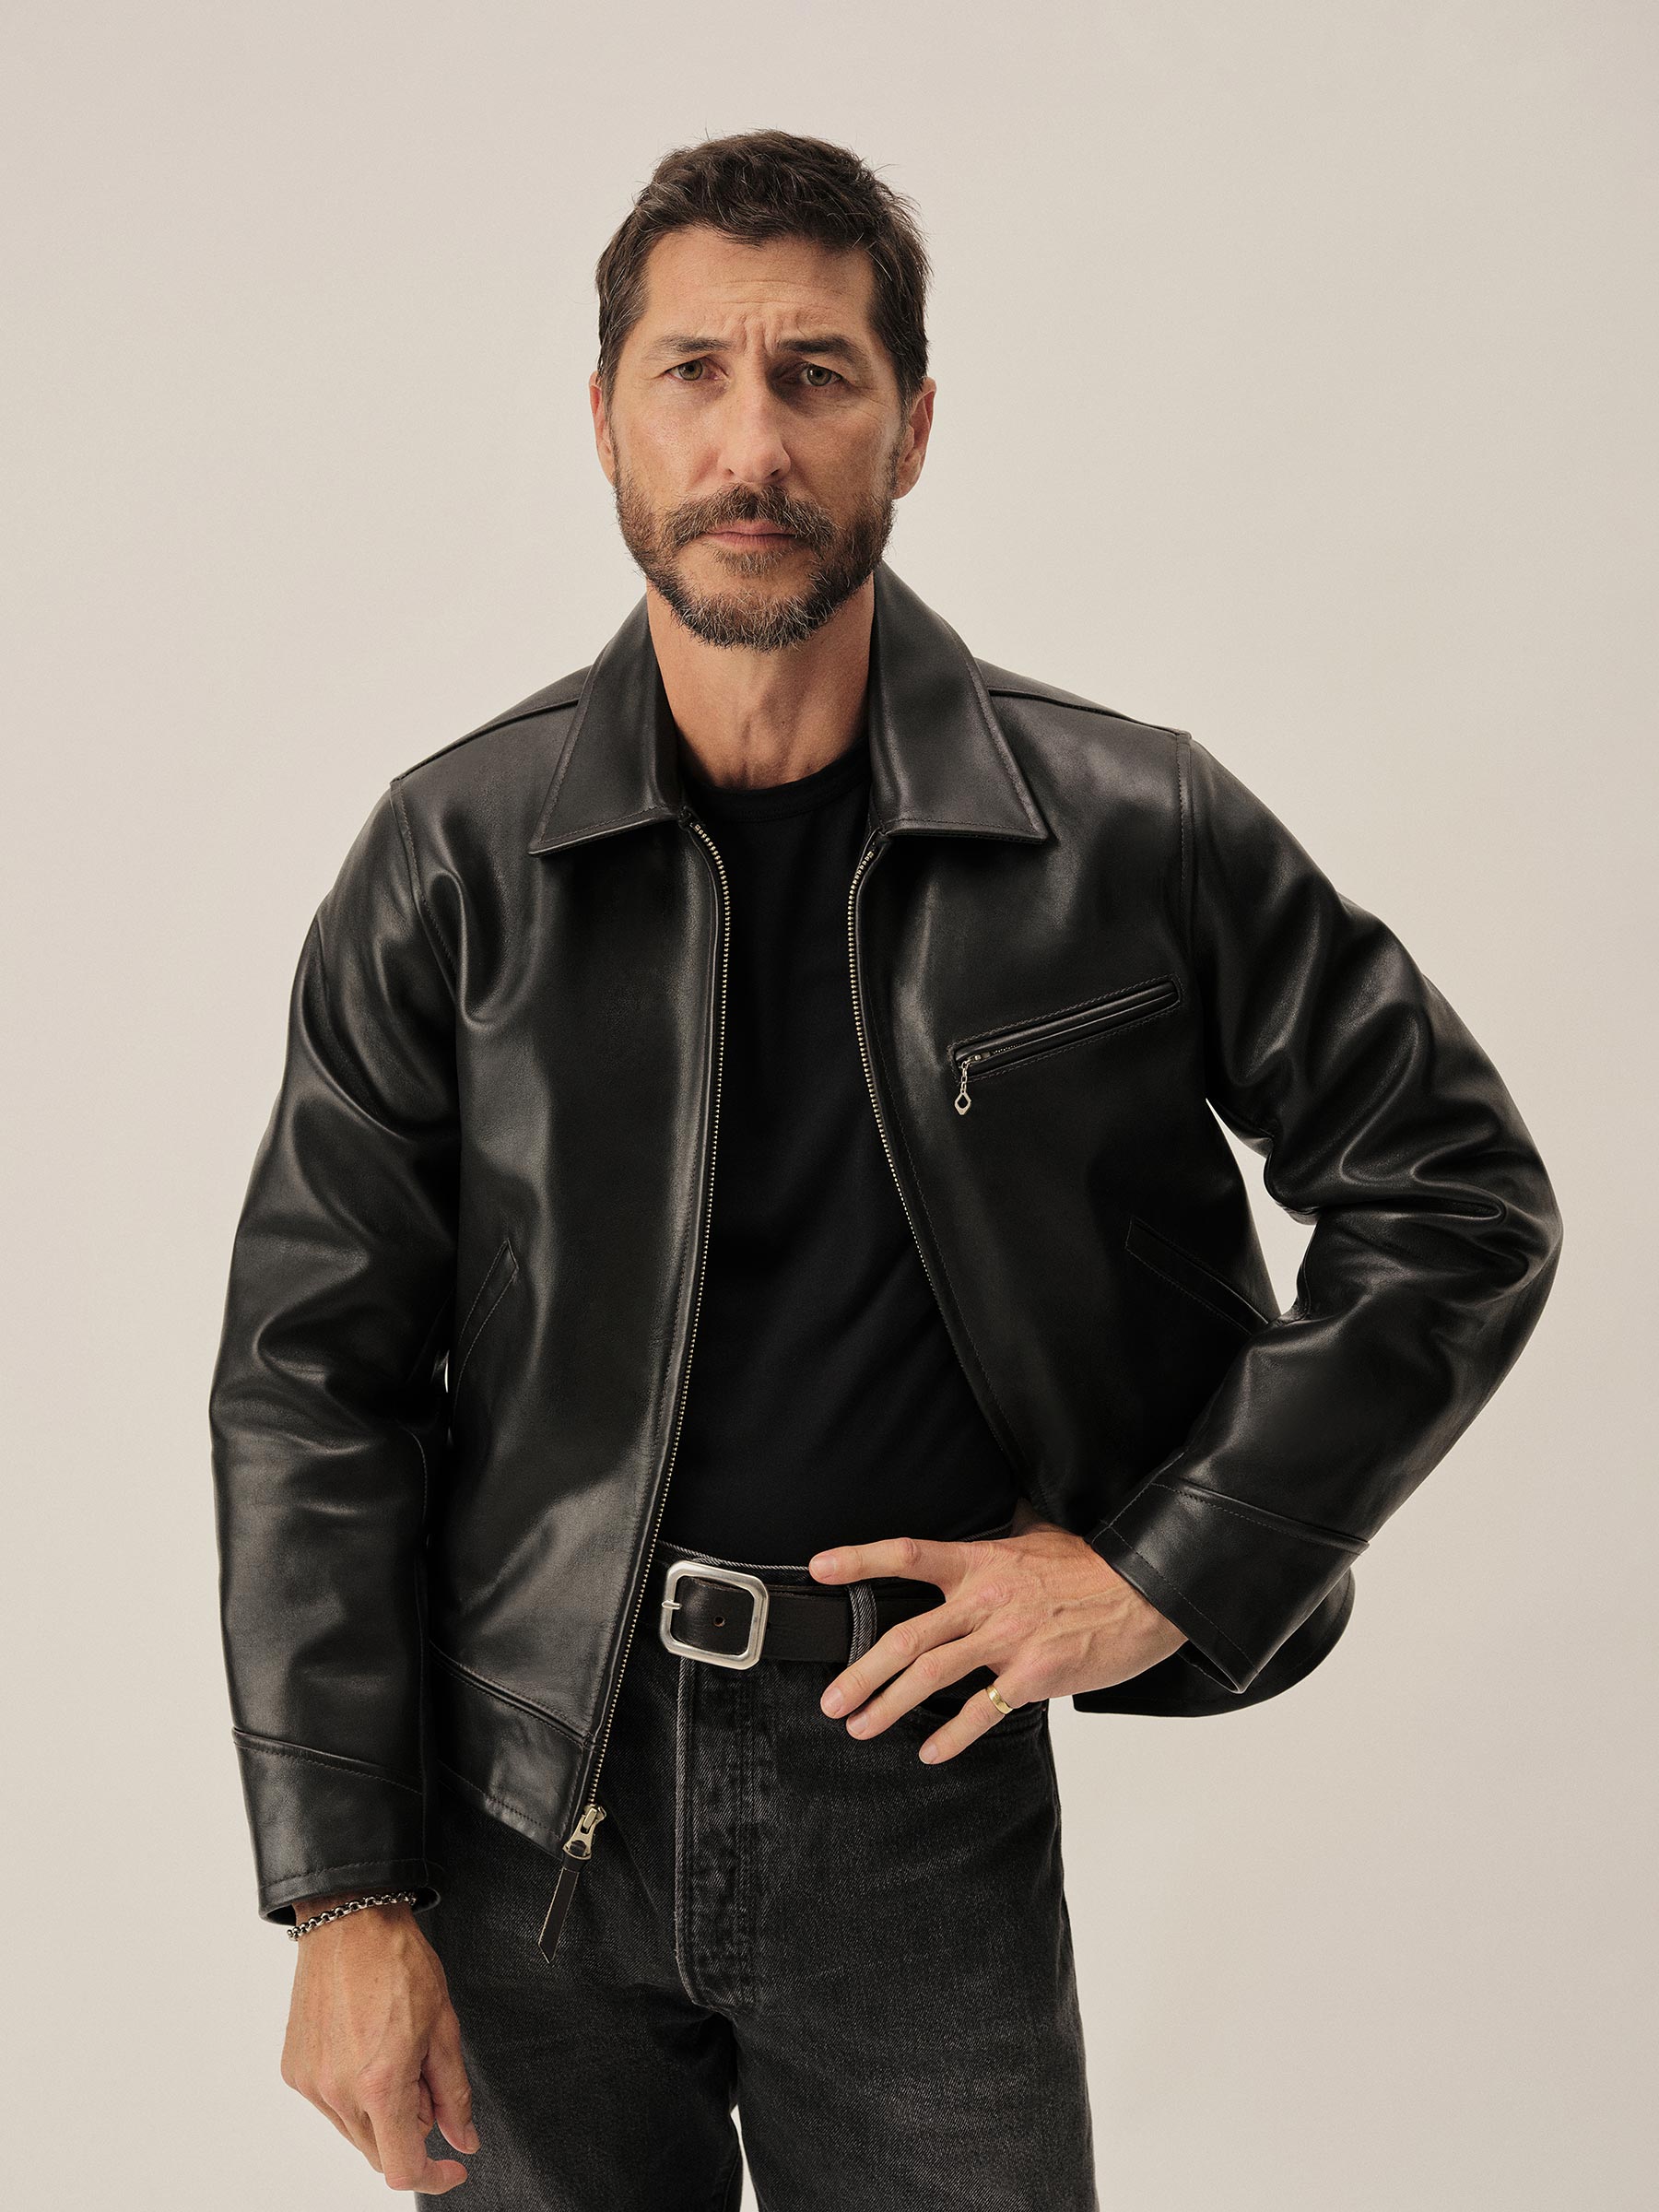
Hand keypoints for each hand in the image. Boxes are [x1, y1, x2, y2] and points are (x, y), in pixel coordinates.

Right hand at [281, 1896, 477, 2192]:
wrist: (349, 1922)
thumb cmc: (397, 1963)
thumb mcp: (444, 2027)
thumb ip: (453, 2094)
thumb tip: (462, 2139)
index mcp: (380, 2083)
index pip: (402, 2168)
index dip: (433, 2177)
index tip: (452, 2167)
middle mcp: (337, 2092)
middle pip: (380, 2150)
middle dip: (410, 2125)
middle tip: (421, 2071)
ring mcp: (310, 2083)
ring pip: (355, 2129)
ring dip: (381, 2109)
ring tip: (392, 2049)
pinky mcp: (294, 2071)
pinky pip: (331, 2104)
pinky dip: (354, 2091)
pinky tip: (365, 2046)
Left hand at [808, 1504, 1187, 1763]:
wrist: (1149, 1591)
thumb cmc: (1095, 1565)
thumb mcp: (1041, 1535)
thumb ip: (1006, 1531)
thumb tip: (997, 1507)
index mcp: (981, 1562)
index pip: (908, 1554)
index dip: (860, 1560)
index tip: (819, 1569)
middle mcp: (985, 1599)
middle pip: (906, 1635)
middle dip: (860, 1672)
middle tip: (830, 1700)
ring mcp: (1007, 1639)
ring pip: (930, 1675)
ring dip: (888, 1706)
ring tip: (859, 1728)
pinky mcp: (1033, 1675)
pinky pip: (981, 1710)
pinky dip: (951, 1735)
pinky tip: (930, 1753)